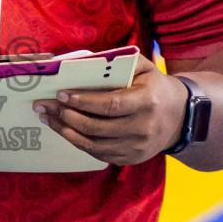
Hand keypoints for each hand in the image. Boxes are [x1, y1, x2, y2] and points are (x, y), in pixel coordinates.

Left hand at [32, 60, 190, 165]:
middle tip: (42, 105)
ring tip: (46, 118)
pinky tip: (62, 129)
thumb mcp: (143, 67)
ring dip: (64, 131)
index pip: (110, 105)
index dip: (83, 101)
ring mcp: (136, 148)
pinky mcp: (130, 159)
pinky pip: (97, 154)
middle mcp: (142, 129)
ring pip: (92, 144)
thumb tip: (80, 62)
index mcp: (147, 102)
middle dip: (65, 116)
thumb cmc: (154, 86)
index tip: (61, 94)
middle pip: (96, 127)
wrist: (180, 117)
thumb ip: (116, 62)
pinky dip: (76, 142)